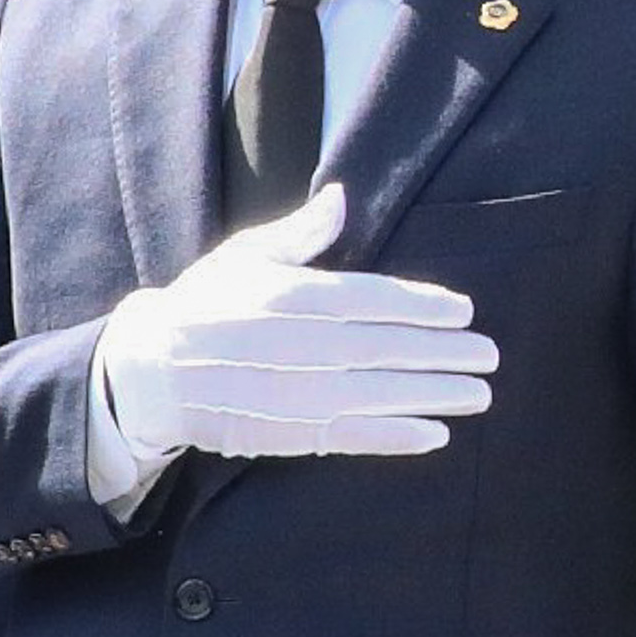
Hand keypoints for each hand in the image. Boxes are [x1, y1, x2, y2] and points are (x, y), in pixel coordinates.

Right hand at [94, 187, 497, 460]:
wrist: (145, 372)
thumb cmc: (205, 304)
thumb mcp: (245, 256)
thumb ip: (300, 234)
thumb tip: (341, 198)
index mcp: (285, 297)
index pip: (367, 299)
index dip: (420, 306)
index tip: (464, 311)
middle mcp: (289, 346)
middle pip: (380, 348)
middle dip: (441, 353)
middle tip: (490, 355)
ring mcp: (286, 394)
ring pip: (372, 395)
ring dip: (431, 396)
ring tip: (478, 394)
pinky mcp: (280, 433)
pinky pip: (345, 438)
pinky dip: (392, 438)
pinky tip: (434, 436)